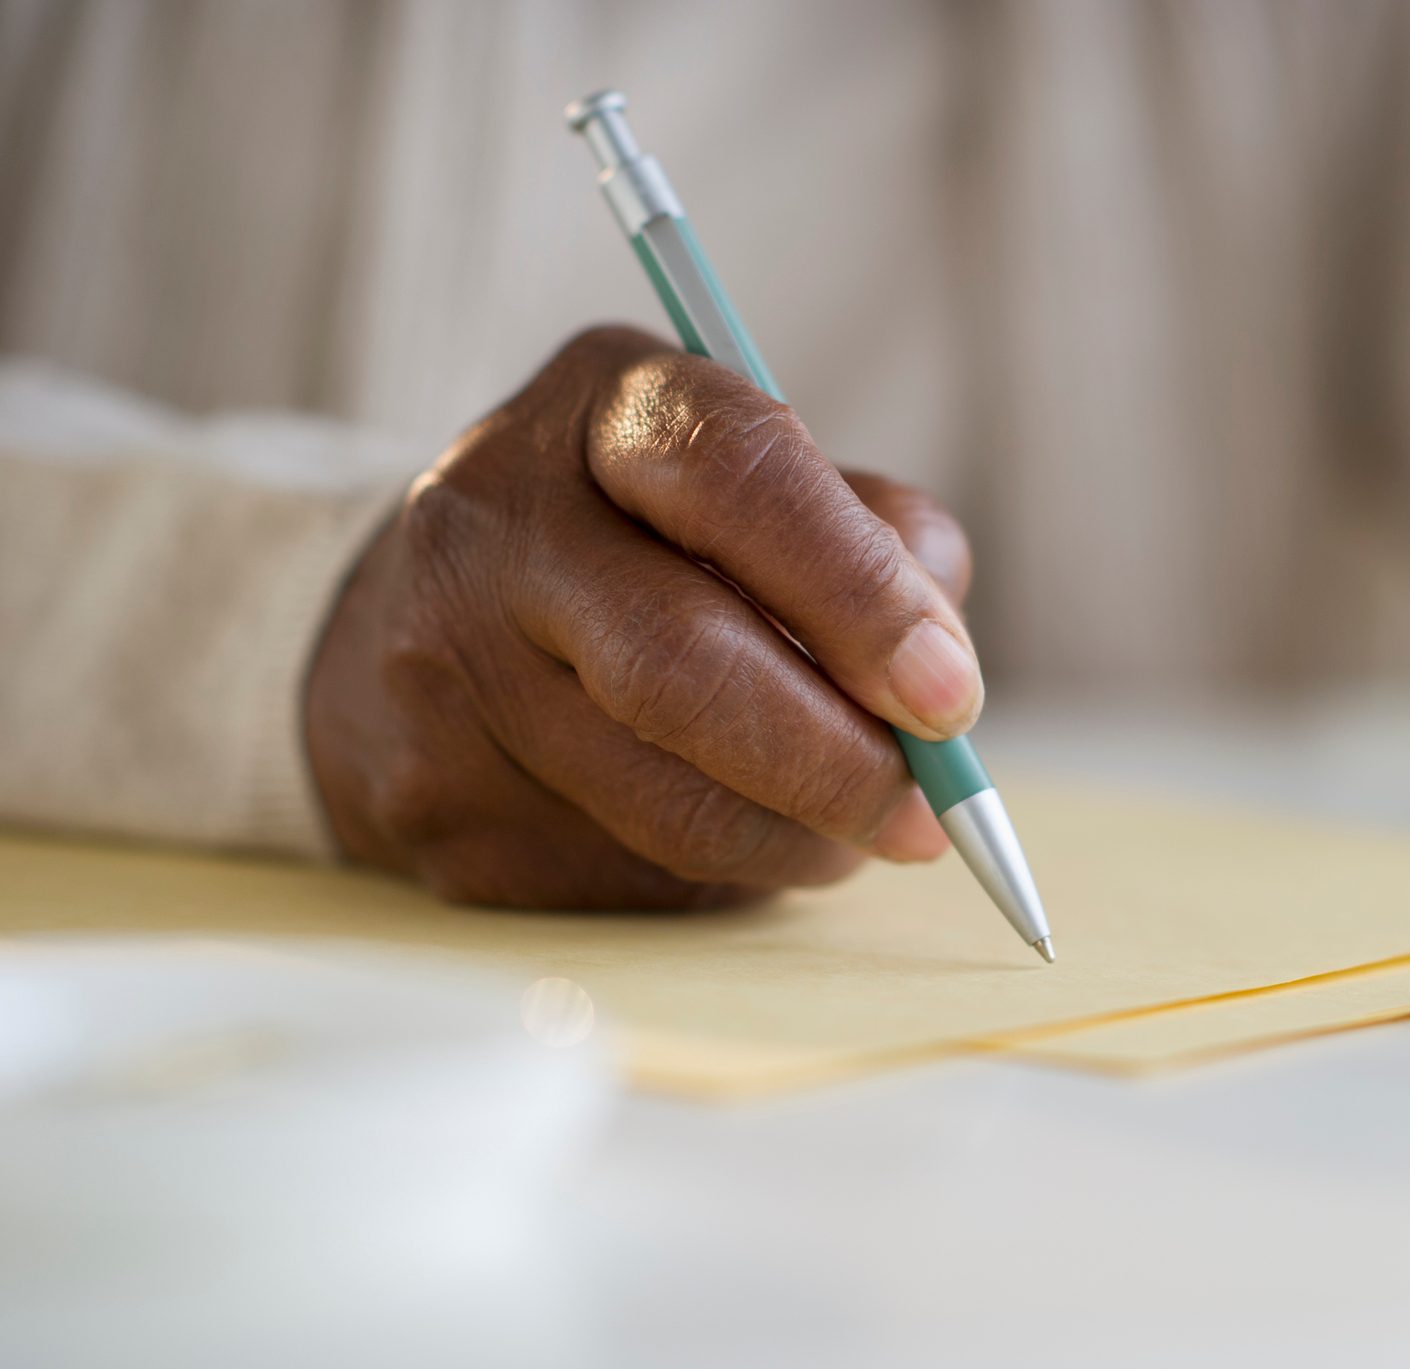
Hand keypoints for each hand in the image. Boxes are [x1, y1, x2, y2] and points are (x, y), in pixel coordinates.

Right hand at [305, 326, 981, 908]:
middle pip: (680, 665)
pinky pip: (626, 876)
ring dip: (798, 837)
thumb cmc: (648, 540)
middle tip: (929, 812)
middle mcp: (494, 523)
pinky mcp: (437, 807)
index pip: (737, 477)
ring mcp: (443, 672)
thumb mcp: (760, 482)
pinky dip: (725, 872)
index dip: (858, 593)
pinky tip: (742, 833)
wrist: (417, 619)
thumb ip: (872, 538)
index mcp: (602, 406)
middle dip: (836, 760)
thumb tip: (938, 670)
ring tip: (857, 830)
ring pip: (663, 801)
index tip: (947, 694)